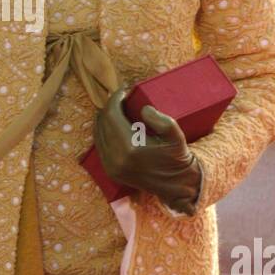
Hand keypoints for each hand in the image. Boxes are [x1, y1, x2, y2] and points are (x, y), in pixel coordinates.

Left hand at [93, 92, 202, 215]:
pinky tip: (112, 122)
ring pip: (98, 133)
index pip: (112, 115)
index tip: (124, 89)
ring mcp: (111, 167)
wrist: (176, 185)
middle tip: (122, 96)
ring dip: (105, 117)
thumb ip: (162, 120)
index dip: (115, 99)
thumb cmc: (176, 157)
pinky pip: (100, 145)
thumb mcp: (175, 136)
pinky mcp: (110, 171)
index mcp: (130, 148)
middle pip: (103, 122)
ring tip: (117, 107)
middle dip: (110, 106)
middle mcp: (116, 159)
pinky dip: (103, 131)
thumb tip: (143, 109)